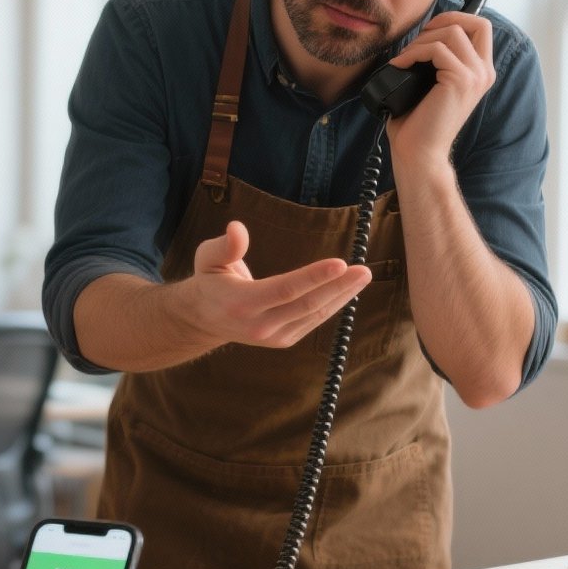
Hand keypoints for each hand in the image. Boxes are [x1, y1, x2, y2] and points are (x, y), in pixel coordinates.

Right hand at [179, 221, 370, 349]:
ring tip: (362, 277)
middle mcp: (259, 325)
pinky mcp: (284, 340)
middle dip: (338, 287)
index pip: (285, 289)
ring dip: (342, 296)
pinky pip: (313, 321)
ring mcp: (274, 337)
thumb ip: (225, 245)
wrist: (204, 320)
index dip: (314, 277)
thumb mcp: (207, 258)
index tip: (340, 263)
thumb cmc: (210, 280)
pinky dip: (332, 305)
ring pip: (314, 315)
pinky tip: (347, 290)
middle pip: (307, 305)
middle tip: (363, 270)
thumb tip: (237, 228)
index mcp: (241, 303)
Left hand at [385, 10, 496, 169]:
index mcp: (480, 72)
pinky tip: (401, 66)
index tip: (428, 31)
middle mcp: (484, 73)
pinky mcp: (461, 80)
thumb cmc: (419, 122)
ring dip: (421, 41)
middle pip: (475, 22)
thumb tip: (423, 34)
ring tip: (405, 59)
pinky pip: (436, 49)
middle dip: (441, 22)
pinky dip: (413, 52)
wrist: (419, 153)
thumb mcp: (432, 83)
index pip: (481, 27)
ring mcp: (476, 76)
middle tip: (416, 43)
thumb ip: (438, 58)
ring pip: (452, 32)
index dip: (455, 18)